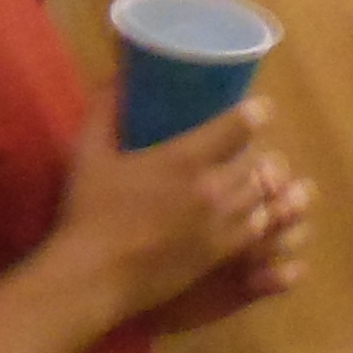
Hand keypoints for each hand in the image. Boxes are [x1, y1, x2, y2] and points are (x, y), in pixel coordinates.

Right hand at [52, 94, 289, 324]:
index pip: (241, 125)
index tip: (256, 110)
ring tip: (251, 177)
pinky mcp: (220, 253)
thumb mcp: (89, 153)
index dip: (255, 113)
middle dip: (257, 151)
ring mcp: (221, 224)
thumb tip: (116, 77)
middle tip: (246, 147)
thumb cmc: (91, 212)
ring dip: (261, 183)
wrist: (96, 275)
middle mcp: (213, 189)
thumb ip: (105, 111)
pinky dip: (259, 215)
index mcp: (186, 159)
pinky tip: (250, 212)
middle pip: (259, 160)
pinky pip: (258, 228)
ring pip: (263, 194)